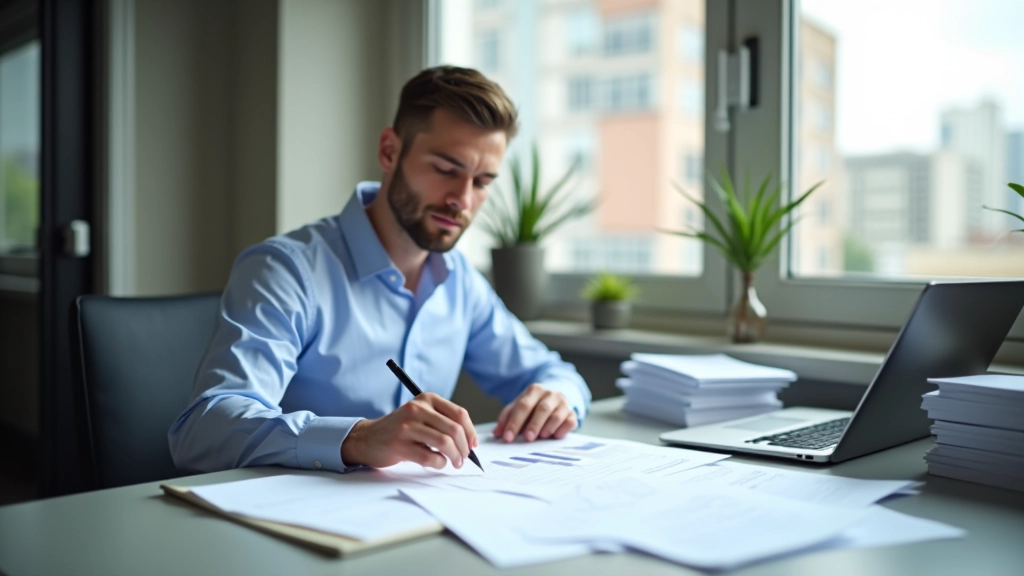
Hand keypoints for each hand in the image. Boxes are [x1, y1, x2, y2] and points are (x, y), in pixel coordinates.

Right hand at [341, 393, 477, 469]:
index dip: (471, 432)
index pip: (459, 414)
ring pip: (444, 443)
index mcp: (427, 399)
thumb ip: (444, 422)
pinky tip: (437, 463)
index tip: (473, 445)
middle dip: (464, 448)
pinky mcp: (399, 445)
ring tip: (454, 463)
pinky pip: (430, 457)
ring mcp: (407, 426)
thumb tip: (471, 442)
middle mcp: (417, 409)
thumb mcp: (422, 416)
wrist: (368, 438)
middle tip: (464, 458)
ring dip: (455, 457)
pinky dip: (439, 464)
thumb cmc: (401, 430)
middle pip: (454, 429)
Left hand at [492, 384, 577, 442]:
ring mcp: (563, 403)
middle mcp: (550, 394)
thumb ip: (507, 418)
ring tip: (542, 437)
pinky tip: (555, 436)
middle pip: (541, 409)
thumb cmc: (533, 405)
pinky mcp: (572, 413)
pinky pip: (570, 422)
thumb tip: (497, 433)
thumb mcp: (519, 407)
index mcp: (534, 390)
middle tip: (527, 438)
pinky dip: (563, 430)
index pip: (523, 406)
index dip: (514, 422)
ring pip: (556, 415)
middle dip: (533, 424)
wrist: (554, 398)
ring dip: (548, 427)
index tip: (508, 437)